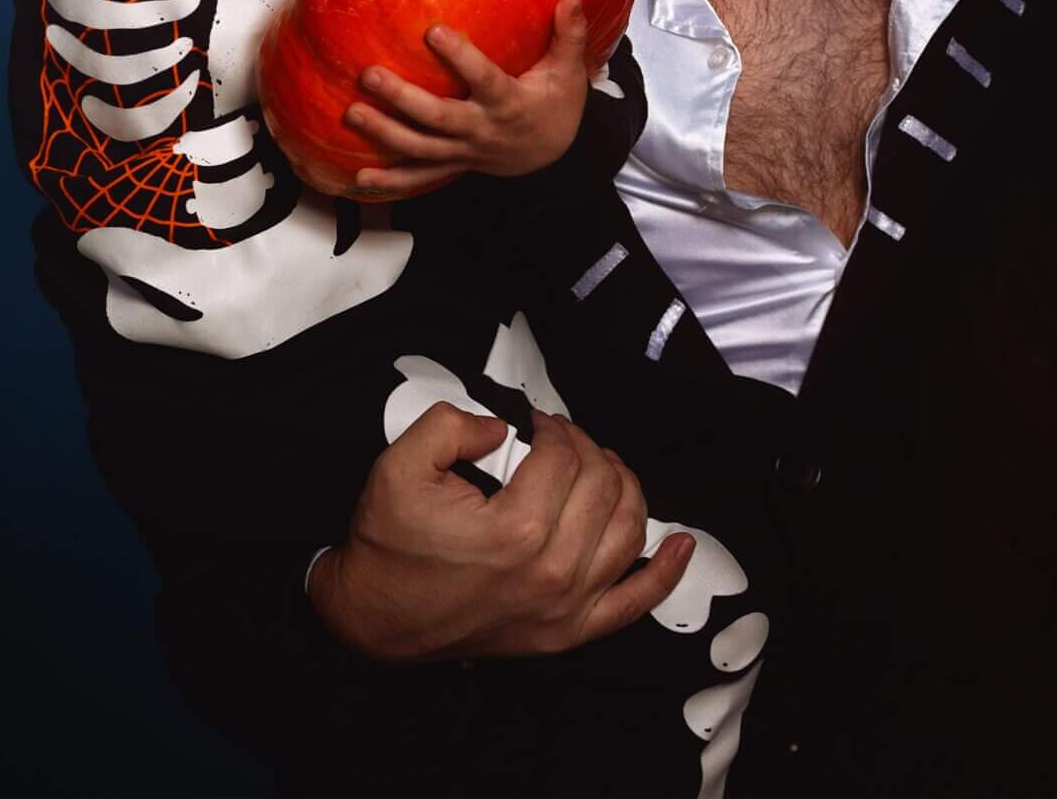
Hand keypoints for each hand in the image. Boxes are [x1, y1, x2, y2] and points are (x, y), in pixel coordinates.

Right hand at [308, 401, 695, 661]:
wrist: (374, 620)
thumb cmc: (389, 550)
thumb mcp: (398, 468)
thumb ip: (451, 425)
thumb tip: (503, 425)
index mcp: (515, 530)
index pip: (563, 455)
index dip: (551, 427)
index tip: (534, 424)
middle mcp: (550, 571)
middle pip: (602, 484)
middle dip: (585, 448)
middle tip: (560, 441)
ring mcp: (566, 607)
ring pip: (629, 528)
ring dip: (625, 487)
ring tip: (601, 468)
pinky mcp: (569, 632)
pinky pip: (635, 601)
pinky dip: (664, 571)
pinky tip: (681, 544)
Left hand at [348, 0, 593, 192]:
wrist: (555, 154)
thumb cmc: (558, 104)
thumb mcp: (569, 71)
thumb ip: (569, 34)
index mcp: (510, 103)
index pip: (483, 79)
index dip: (459, 57)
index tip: (432, 31)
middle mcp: (483, 130)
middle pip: (438, 117)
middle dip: (402, 99)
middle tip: (369, 75)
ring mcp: (466, 151)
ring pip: (421, 148)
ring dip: (385, 133)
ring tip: (352, 112)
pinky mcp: (455, 164)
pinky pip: (420, 177)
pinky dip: (391, 181)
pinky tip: (360, 178)